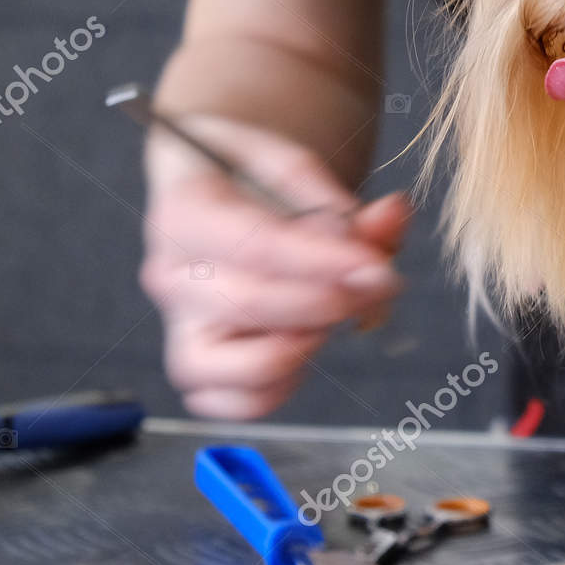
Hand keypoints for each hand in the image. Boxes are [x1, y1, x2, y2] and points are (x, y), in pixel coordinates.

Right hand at [139, 116, 409, 418]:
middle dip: (332, 299)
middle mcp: (172, 273)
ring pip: (238, 367)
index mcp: (184, 209)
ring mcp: (181, 326)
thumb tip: (393, 215)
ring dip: (306, 345)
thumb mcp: (289, 162)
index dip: (325, 261)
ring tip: (336, 311)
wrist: (217, 191)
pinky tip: (307, 342)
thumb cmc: (252, 175)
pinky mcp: (196, 366)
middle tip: (381, 280)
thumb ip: (341, 198)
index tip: (377, 264)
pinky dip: (282, 386)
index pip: (255, 246)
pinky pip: (237, 402)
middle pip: (252, 305)